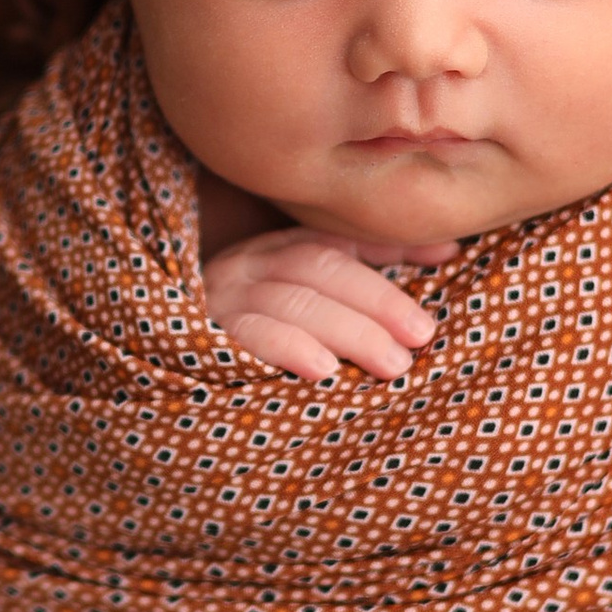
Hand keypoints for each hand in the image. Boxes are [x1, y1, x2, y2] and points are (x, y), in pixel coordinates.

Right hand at [203, 226, 455, 381]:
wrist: (161, 365)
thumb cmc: (257, 334)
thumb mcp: (309, 297)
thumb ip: (370, 269)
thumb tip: (450, 250)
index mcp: (275, 249)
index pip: (339, 241)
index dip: (392, 251)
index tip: (449, 262)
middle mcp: (247, 264)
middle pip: (319, 268)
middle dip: (377, 300)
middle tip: (421, 338)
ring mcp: (220, 297)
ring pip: (292, 301)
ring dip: (347, 331)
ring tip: (393, 365)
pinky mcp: (199, 338)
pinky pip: (248, 336)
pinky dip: (288, 348)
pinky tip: (323, 370)